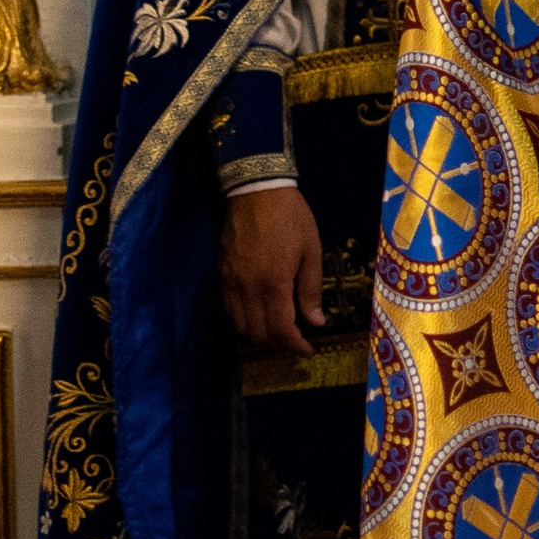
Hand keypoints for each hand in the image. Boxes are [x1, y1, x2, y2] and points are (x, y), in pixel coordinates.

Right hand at [220, 184, 326, 356]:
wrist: (256, 190)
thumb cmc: (290, 217)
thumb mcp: (311, 251)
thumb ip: (310, 289)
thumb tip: (316, 321)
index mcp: (274, 284)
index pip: (280, 330)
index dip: (294, 345)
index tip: (307, 348)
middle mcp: (248, 289)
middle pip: (258, 334)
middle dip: (278, 344)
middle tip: (295, 340)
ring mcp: (231, 282)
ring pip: (240, 325)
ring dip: (259, 334)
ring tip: (278, 328)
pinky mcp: (222, 274)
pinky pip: (229, 308)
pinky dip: (244, 319)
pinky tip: (259, 311)